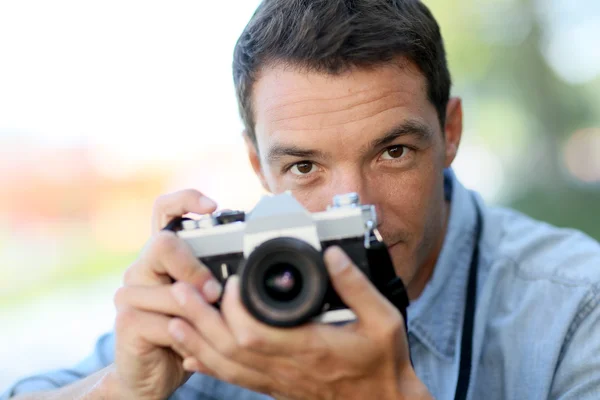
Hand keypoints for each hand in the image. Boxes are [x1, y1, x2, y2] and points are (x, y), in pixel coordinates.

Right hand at [109, 189, 222, 399]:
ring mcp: (129, 293)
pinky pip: (165, 323)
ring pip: (170, 290)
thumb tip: (251, 267)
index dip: (186, 200)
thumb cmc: (186, 332)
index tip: (212, 207)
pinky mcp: (127, 322)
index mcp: (164, 256)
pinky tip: (190, 346)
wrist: (153, 375)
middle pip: (164, 244)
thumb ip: (217, 279)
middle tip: (214, 291)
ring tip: (208, 324)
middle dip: (195, 267)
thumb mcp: (205, 301)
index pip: (165, 210)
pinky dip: (187, 337)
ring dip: (196, 311)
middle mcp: (142, 267)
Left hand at [167, 246, 431, 399]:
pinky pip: (235, 380)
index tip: (228, 282)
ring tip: (174, 318)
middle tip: (180, 292)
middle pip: (229, 349)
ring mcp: (278, 382)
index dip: (233, 309)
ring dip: (196, 342)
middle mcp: (287, 368)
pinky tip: (192, 353)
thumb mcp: (383, 319)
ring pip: (226, 367)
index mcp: (310, 348)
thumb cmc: (382, 363)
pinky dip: (209, 365)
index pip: (256, 333)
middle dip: (200, 320)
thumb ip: (356, 285)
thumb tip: (333, 255)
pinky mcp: (276, 388)